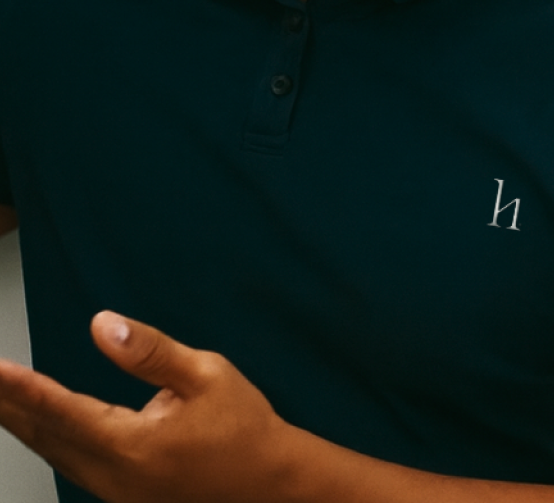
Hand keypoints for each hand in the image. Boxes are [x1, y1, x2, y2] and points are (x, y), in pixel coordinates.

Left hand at [0, 311, 306, 502]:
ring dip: (21, 421)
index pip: (60, 410)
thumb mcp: (208, 375)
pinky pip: (67, 464)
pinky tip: (37, 424)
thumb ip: (150, 352)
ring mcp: (114, 492)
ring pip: (50, 453)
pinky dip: (45, 438)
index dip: (19, 388)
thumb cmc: (244, 429)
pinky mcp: (120, 497)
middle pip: (42, 436)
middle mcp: (113, 476)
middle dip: (7, 404)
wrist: (270, 483)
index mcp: (132, 445)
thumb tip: (101, 325)